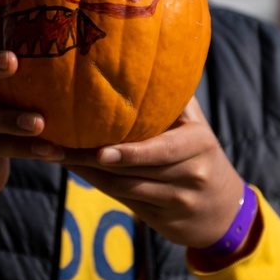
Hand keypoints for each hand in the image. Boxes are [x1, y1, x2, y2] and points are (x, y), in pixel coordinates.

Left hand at [60, 97, 245, 249]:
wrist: (223, 210)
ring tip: (55, 154)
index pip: (161, 150)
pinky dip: (96, 184)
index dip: (130, 152)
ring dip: (86, 172)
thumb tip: (138, 59)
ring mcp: (176, 201)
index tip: (101, 149)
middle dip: (91, 158)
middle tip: (56, 146)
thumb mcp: (195, 123)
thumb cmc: (199, 152)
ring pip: (122, 188)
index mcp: (199, 145)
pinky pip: (122, 199)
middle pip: (133, 171)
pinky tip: (74, 169)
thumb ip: (172, 96)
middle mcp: (191, 176)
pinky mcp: (161, 220)